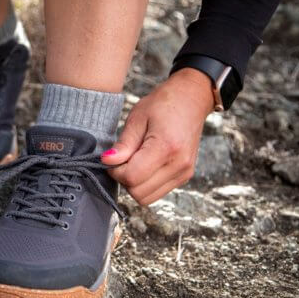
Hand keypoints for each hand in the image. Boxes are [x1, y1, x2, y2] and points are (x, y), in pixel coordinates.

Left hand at [101, 68, 214, 205]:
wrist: (191, 99)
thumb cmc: (163, 104)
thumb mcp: (137, 118)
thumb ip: (123, 144)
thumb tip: (106, 161)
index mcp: (166, 147)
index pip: (132, 177)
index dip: (115, 171)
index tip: (113, 158)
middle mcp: (179, 165)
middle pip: (138, 193)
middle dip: (124, 179)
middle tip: (123, 159)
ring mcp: (184, 173)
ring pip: (147, 198)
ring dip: (134, 184)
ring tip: (135, 161)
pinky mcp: (184, 177)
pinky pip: (157, 193)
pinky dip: (145, 184)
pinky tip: (145, 164)